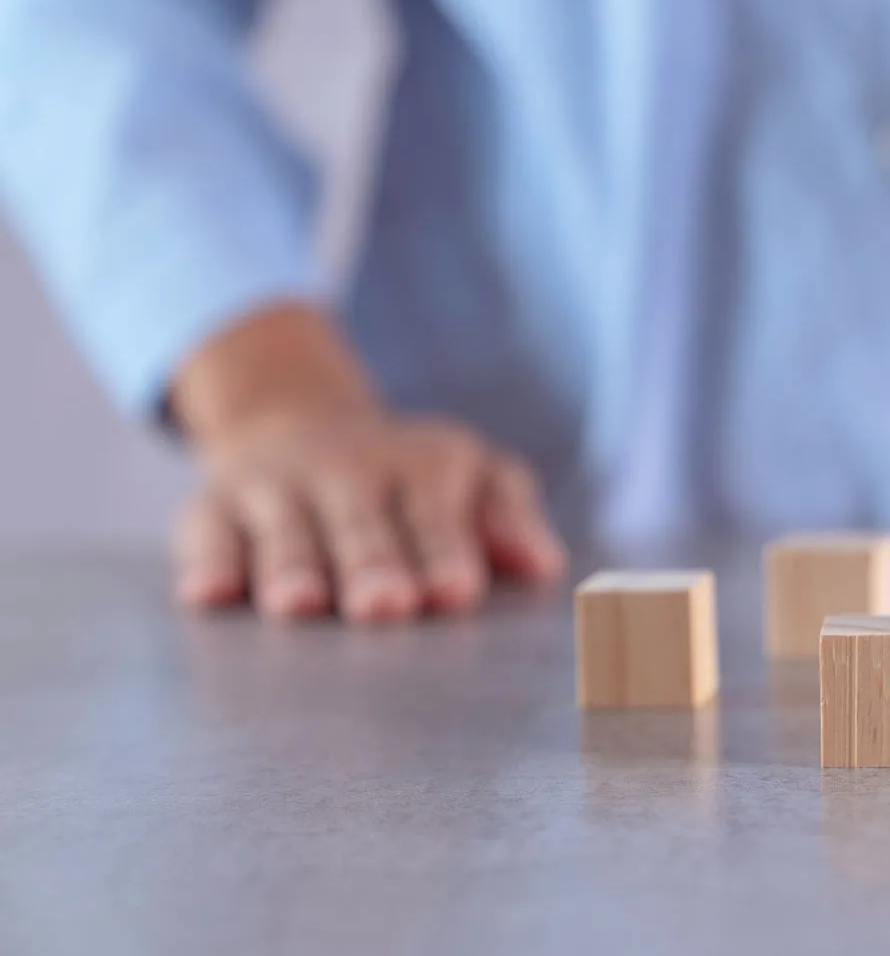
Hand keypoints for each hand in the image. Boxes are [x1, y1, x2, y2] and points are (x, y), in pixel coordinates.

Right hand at [168, 305, 565, 620]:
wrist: (298, 423)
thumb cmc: (409, 477)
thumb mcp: (474, 474)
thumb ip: (509, 516)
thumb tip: (545, 564)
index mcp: (420, 468)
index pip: (435, 514)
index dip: (445, 551)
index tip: (457, 592)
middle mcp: (345, 472)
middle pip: (361, 525)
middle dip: (372, 564)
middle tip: (384, 605)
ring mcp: (276, 489)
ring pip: (284, 532)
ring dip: (292, 567)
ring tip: (299, 605)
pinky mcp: (213, 508)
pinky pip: (206, 535)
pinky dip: (207, 562)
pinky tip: (209, 595)